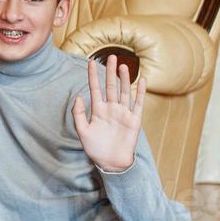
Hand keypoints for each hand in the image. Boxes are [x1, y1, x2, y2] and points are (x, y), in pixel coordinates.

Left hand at [72, 55, 145, 172]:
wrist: (111, 163)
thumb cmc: (95, 149)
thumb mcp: (82, 131)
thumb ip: (79, 114)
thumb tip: (78, 96)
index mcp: (98, 110)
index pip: (95, 88)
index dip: (93, 76)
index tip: (90, 62)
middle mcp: (111, 109)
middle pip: (111, 86)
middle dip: (110, 72)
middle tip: (111, 57)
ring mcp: (123, 113)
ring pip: (124, 91)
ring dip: (124, 78)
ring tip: (122, 65)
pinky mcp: (134, 120)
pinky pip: (138, 103)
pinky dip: (140, 92)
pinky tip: (141, 80)